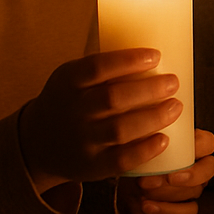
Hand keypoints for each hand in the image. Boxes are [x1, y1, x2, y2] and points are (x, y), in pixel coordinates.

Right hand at [19, 48, 183, 193]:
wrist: (37, 142)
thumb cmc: (70, 101)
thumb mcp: (72, 78)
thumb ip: (104, 67)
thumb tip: (154, 47)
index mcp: (68, 82)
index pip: (97, 67)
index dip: (128, 61)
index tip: (156, 55)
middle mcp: (72, 111)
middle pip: (113, 98)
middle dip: (149, 89)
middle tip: (173, 82)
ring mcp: (81, 141)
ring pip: (120, 130)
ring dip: (153, 118)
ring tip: (176, 106)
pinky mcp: (90, 166)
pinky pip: (120, 160)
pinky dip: (144, 150)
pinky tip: (164, 139)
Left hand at [118, 129, 213, 213]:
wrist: (123, 186)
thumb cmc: (135, 156)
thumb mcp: (138, 141)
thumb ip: (147, 132)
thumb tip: (148, 114)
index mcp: (193, 145)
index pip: (208, 142)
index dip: (198, 146)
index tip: (173, 147)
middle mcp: (198, 166)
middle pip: (209, 168)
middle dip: (187, 174)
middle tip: (162, 176)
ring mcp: (193, 189)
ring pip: (196, 191)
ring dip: (167, 191)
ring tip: (141, 188)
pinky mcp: (184, 210)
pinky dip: (166, 211)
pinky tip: (146, 206)